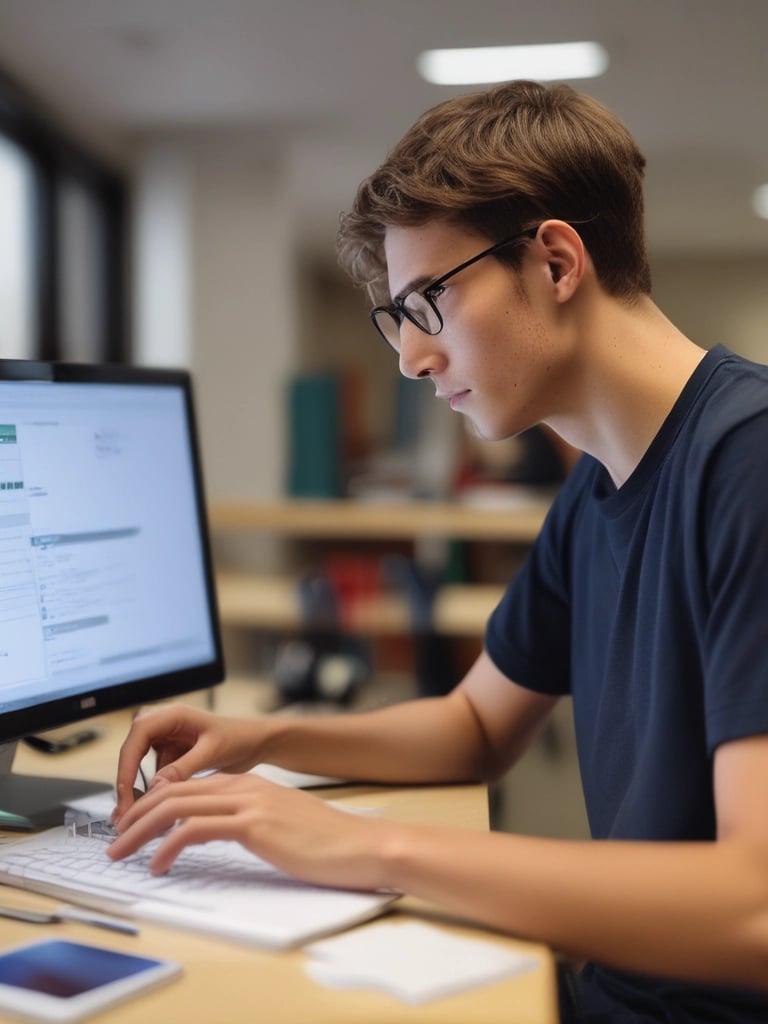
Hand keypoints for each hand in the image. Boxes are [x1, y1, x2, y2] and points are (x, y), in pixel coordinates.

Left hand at [108, 773, 391, 891]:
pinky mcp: (253, 824)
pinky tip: (158, 864)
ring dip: (140, 831)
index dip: (150, 806)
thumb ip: (245, 820)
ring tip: (122, 852)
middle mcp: (243, 787)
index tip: (131, 827)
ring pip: (175, 808)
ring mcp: (248, 802)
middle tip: (114, 841)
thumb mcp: (278, 824)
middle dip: (135, 817)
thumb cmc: (325, 842)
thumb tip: (212, 833)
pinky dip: (168, 847)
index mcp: (246, 784)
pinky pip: (195, 830)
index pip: (185, 787)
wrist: (360, 845)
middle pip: (172, 793)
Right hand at [113, 704, 261, 821]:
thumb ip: (184, 767)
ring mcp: (166, 738)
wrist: (256, 742)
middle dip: (126, 782)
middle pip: (132, 750)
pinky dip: (151, 793)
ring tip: (133, 820)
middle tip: (124, 815)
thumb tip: (155, 787)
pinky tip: (152, 813)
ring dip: (137, 791)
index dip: (127, 765)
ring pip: (139, 765)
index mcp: (173, 714)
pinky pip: (153, 774)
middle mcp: (164, 723)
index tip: (125, 795)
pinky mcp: (170, 753)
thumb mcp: (213, 752)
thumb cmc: (239, 738)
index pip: (138, 734)